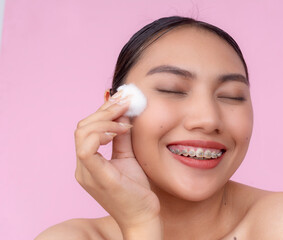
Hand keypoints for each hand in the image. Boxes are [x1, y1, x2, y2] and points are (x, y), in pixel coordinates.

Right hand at [74, 93, 159, 230]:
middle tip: (126, 102)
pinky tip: (120, 130)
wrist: (143, 216)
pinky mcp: (98, 178)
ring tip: (126, 121)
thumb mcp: (128, 156)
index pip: (87, 128)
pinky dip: (102, 133)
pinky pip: (87, 149)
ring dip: (106, 120)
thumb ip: (122, 136)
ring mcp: (87, 173)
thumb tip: (124, 112)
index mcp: (89, 162)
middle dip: (105, 110)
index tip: (122, 99)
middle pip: (83, 127)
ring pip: (82, 133)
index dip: (103, 111)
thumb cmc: (136, 189)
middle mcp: (83, 167)